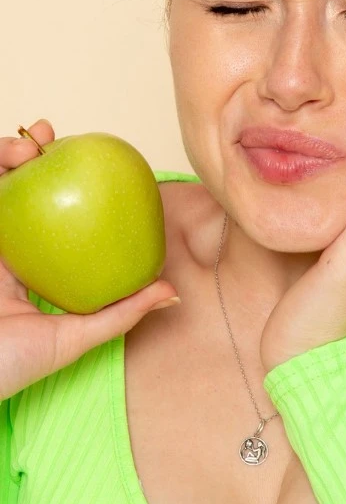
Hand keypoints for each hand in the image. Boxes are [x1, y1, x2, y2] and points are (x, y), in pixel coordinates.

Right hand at [0, 120, 179, 399]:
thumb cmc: (12, 366)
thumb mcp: (74, 338)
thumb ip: (120, 315)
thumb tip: (171, 292)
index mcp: (30, 268)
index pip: (51, 212)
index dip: (65, 181)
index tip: (86, 158)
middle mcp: (4, 250)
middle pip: (20, 187)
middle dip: (34, 153)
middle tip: (51, 137)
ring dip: (8, 152)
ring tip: (27, 145)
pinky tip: (5, 158)